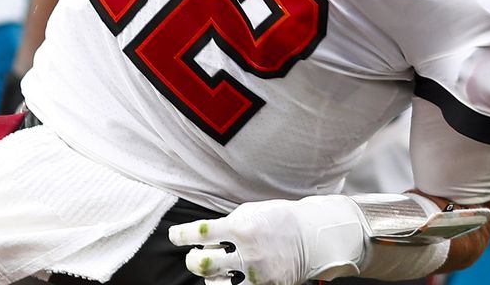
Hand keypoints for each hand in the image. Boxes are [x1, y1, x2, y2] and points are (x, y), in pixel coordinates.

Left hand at [172, 195, 368, 283]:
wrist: (314, 238)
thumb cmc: (281, 220)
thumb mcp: (253, 212)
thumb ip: (229, 223)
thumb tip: (206, 235)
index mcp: (242, 229)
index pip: (200, 233)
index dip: (181, 235)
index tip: (175, 235)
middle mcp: (247, 254)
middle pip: (200, 263)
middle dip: (192, 259)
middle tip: (195, 256)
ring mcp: (255, 275)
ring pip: (213, 284)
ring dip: (210, 276)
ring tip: (217, 269)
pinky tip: (230, 278)